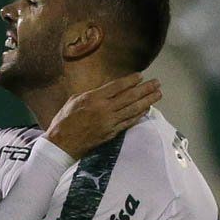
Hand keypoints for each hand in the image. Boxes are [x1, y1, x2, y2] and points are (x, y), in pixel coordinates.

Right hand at [44, 73, 161, 158]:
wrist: (62, 144)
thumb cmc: (64, 120)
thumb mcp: (75, 100)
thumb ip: (92, 94)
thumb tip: (106, 90)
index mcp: (93, 98)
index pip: (117, 86)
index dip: (131, 80)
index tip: (141, 76)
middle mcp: (104, 109)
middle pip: (129, 97)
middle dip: (145, 89)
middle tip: (157, 83)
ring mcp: (109, 122)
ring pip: (133, 110)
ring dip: (147, 101)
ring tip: (158, 94)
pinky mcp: (111, 133)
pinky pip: (129, 122)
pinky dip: (139, 115)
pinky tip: (147, 110)